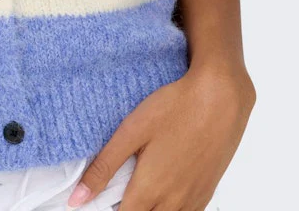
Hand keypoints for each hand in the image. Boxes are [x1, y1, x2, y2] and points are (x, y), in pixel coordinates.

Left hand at [66, 63, 255, 209]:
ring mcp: (193, 200)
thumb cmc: (174, 108)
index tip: (96, 201)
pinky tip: (162, 190)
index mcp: (149, 191)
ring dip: (148, 209)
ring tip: (136, 189)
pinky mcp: (207, 192)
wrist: (221, 99)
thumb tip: (76, 199)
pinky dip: (169, 208)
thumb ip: (104, 167)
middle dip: (127, 209)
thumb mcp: (131, 132)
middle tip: (115, 191)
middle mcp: (173, 203)